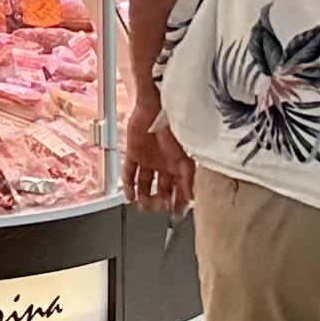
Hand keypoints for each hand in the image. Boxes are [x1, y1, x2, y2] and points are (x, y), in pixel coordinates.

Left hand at [125, 96, 195, 215]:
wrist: (154, 105)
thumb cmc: (174, 124)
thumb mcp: (183, 154)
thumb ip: (188, 175)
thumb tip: (191, 196)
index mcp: (180, 163)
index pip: (181, 189)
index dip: (180, 202)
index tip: (177, 215)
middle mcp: (165, 164)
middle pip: (163, 189)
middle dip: (161, 202)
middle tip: (159, 211)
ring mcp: (149, 160)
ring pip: (146, 184)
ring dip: (144, 196)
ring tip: (143, 206)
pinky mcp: (134, 154)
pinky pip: (129, 172)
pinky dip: (128, 184)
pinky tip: (128, 196)